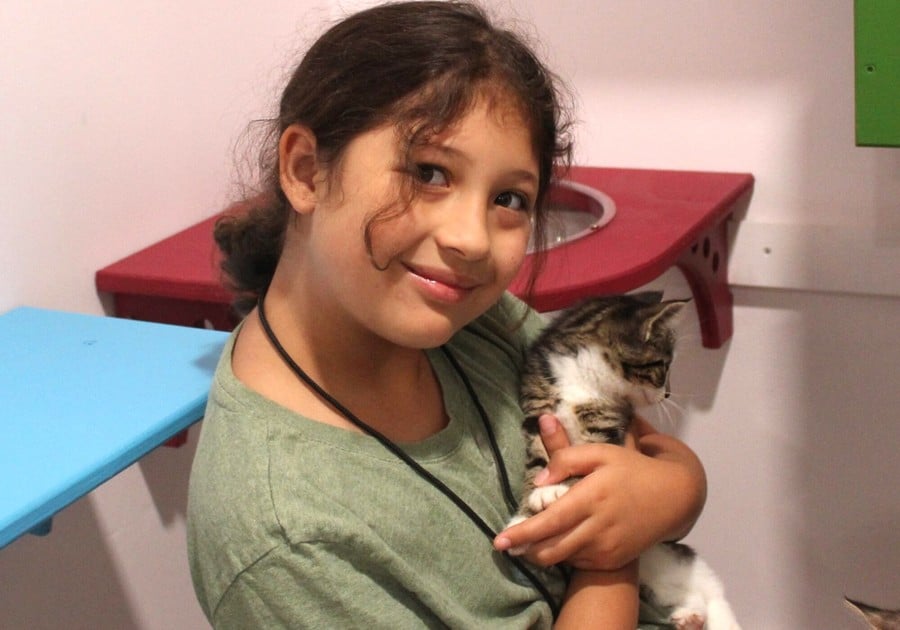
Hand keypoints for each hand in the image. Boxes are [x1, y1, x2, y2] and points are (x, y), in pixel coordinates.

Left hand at [494, 415, 705, 570]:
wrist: (674, 497)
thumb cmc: (632, 469)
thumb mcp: (601, 452)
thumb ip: (566, 457)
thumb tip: (537, 477)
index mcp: (591, 497)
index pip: (549, 521)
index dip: (522, 534)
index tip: (499, 541)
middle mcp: (598, 527)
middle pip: (550, 549)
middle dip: (525, 550)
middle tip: (508, 545)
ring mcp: (607, 547)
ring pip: (562, 559)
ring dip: (543, 552)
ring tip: (533, 540)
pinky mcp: (613, 560)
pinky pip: (579, 562)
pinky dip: (566, 553)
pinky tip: (566, 538)